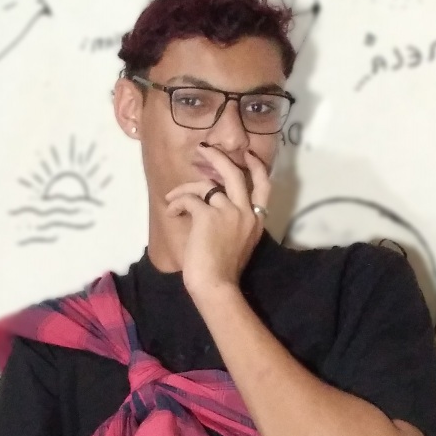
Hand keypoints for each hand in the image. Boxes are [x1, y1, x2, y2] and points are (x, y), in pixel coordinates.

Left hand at [164, 146, 270, 300]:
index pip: (264, 187)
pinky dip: (177, 204)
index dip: (257, 167)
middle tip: (203, 150)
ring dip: (185, 189)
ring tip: (172, 198)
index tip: (248, 154)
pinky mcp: (208, 216)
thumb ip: (233, 223)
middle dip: (218, 158)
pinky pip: (189, 200)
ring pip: (205, 186)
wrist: (216, 285)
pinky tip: (172, 212)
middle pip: (235, 174)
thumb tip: (211, 204)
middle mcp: (245, 213)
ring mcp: (228, 213)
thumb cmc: (224, 271)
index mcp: (256, 221)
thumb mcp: (238, 243)